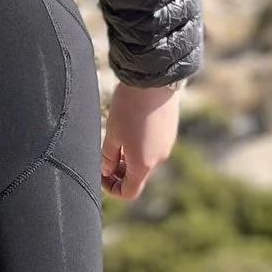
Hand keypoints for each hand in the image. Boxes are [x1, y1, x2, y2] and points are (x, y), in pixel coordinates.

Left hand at [100, 82, 180, 200]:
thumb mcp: (112, 133)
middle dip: (120, 171)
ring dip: (130, 157)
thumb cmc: (129, 108)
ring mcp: (167, 144)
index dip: (112, 189)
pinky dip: (141, 145)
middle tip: (105, 156)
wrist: (155, 79)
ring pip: (146, 160)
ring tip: (116, 138)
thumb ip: (107, 157)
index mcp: (143, 164)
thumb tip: (107, 170)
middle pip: (137, 176)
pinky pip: (154, 146)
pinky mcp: (170, 130)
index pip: (129, 192)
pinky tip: (131, 126)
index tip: (101, 174)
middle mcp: (159, 158)